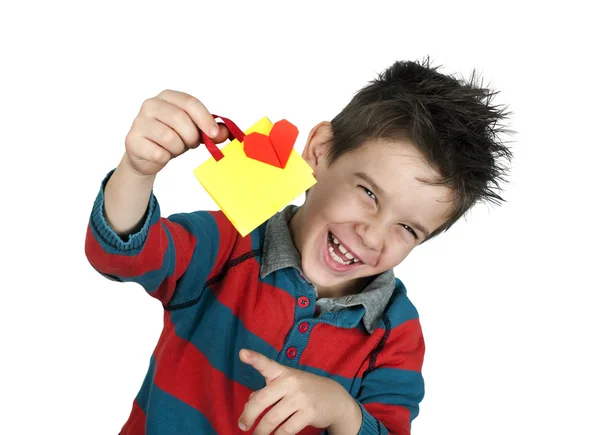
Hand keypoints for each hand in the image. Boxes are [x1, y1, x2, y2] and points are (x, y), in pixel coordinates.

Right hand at [124, 89, 230, 175]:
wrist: (147, 155)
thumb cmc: (172, 138)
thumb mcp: (194, 131)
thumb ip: (210, 131)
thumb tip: (223, 133)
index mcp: (168, 97)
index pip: (190, 102)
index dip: (205, 119)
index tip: (214, 134)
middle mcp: (151, 104)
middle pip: (180, 118)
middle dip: (192, 136)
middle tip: (192, 143)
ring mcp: (139, 121)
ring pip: (169, 138)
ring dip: (178, 148)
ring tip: (174, 148)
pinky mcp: (132, 140)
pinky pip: (159, 153)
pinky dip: (166, 157)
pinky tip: (161, 153)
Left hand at [238, 349, 361, 433]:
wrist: (335, 398)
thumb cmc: (304, 390)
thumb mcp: (286, 384)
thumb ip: (267, 390)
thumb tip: (250, 402)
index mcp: (282, 372)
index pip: (266, 364)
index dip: (254, 358)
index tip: (242, 354)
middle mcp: (291, 381)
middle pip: (261, 400)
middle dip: (248, 416)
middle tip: (242, 426)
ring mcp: (301, 397)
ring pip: (272, 419)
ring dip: (261, 432)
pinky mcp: (309, 412)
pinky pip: (286, 430)